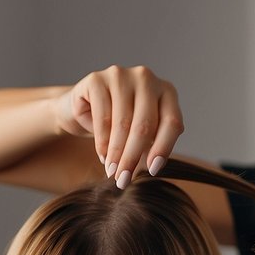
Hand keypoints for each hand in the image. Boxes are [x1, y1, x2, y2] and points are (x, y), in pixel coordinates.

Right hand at [56, 65, 183, 187]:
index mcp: (166, 91)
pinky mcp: (97, 79)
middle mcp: (146, 78)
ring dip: (117, 153)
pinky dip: (102, 141)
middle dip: (133, 156)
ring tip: (112, 172)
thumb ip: (150, 147)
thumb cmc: (118, 125)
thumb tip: (151, 168)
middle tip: (124, 180)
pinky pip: (102, 117)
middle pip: (145, 125)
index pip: (172, 122)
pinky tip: (102, 155)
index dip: (163, 148)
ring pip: (123, 123)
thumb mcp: (140, 137)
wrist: (82, 109)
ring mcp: (121, 75)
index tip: (153, 171)